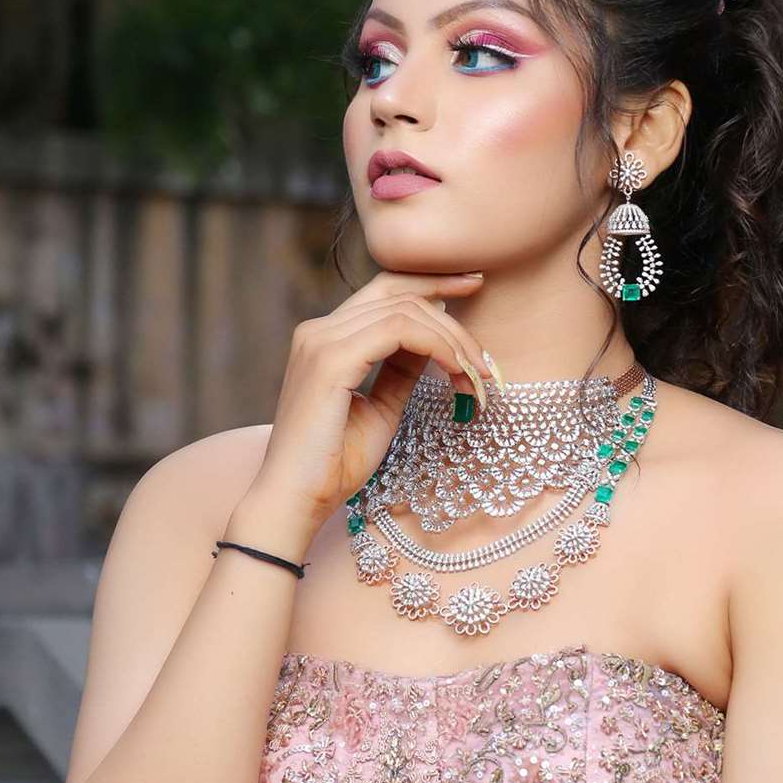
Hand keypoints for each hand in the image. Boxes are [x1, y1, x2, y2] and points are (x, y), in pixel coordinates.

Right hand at [242, 267, 497, 539]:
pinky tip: (457, 373)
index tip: (473, 286)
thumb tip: (434, 344)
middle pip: (399, 293)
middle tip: (485, 360)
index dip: (431, 282)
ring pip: (405, 310)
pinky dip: (438, 347)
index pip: (384, 290)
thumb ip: (402, 371)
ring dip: (453, 342)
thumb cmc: (334, 465)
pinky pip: (400, 331)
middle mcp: (318, 330)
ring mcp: (321, 341)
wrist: (296, 500)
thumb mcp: (381, 409)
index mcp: (325, 339)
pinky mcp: (330, 360)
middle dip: (452, 318)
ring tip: (476, 378)